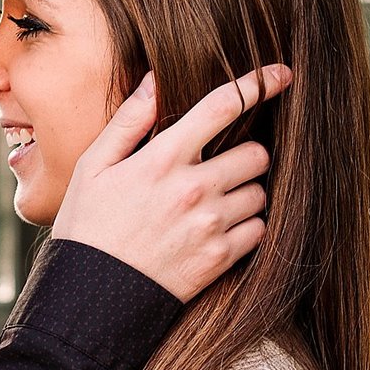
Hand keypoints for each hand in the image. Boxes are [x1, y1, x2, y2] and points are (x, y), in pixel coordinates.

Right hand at [52, 65, 290, 300]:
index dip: (259, 84)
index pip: (223, 107)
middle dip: (243, 155)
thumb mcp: (92, 167)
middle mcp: (193, 187)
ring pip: (260, 191)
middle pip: (256, 152)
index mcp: (162, 158)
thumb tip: (155, 79)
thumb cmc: (88, 225)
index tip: (281, 73)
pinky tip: (216, 229)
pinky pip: (259, 228)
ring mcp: (211, 223)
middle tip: (218, 167)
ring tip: (212, 203)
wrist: (91, 296)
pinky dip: (246, 225)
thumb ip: (128, 122)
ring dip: (245, 192)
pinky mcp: (221, 256)